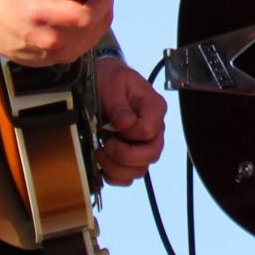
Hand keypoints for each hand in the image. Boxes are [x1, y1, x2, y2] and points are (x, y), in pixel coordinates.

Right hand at [0, 0, 113, 66]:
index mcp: (41, 14)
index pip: (87, 16)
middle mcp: (47, 39)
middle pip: (95, 26)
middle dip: (101, 3)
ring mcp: (50, 55)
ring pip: (93, 37)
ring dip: (97, 17)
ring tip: (83, 1)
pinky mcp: (52, 62)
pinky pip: (83, 46)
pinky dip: (88, 30)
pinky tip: (77, 16)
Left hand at [94, 59, 166, 184]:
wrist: (103, 78)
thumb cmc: (110, 78)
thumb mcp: (113, 84)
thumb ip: (119, 105)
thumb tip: (125, 124)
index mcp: (153, 108)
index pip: (149, 131)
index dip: (130, 134)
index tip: (110, 127)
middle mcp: (154, 127)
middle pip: (151, 154)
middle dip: (124, 156)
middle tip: (106, 146)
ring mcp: (143, 142)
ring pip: (140, 170)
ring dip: (117, 168)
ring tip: (101, 153)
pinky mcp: (131, 153)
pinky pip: (129, 176)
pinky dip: (115, 176)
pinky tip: (103, 164)